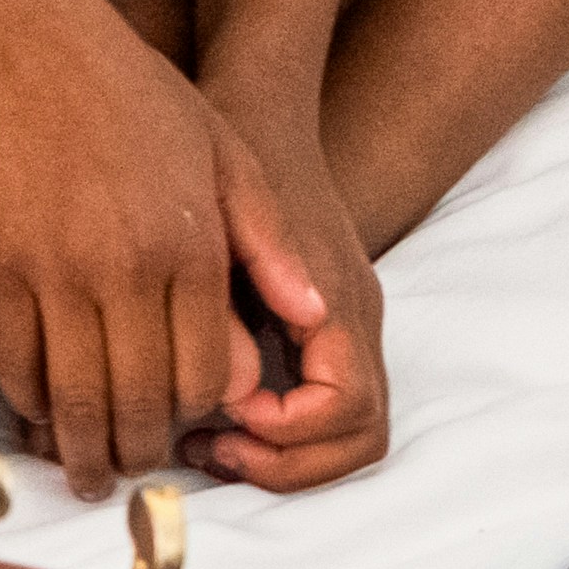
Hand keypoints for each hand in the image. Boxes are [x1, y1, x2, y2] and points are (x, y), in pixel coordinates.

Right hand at [0, 0, 273, 497]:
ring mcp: (58, 271)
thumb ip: (269, 242)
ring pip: (77, 399)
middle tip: (134, 474)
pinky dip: (28, 405)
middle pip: (142, 402)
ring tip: (86, 472)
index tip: (188, 430)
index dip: (198, 415)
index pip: (205, 375)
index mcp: (194, 247)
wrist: (25, 44)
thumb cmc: (135, 93)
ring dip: (83, 451)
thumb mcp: (227, 151)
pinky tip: (38, 417)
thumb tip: (311, 319)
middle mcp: (129, 269)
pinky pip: (15, 365)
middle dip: (141, 453)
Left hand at [189, 85, 391, 493]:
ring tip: (207, 441)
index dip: (285, 431)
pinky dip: (278, 431)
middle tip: (213, 449)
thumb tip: (229, 398)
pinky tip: (209, 411)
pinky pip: (325, 405)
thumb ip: (225, 316)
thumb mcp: (215, 234)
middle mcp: (355, 319)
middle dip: (289, 463)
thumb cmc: (226, 161)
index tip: (222, 412)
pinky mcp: (324, 327)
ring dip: (284, 455)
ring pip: (349, 431)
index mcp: (338, 299)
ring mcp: (346, 325)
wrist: (257, 105)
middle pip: (362, 436)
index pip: (349, 409)